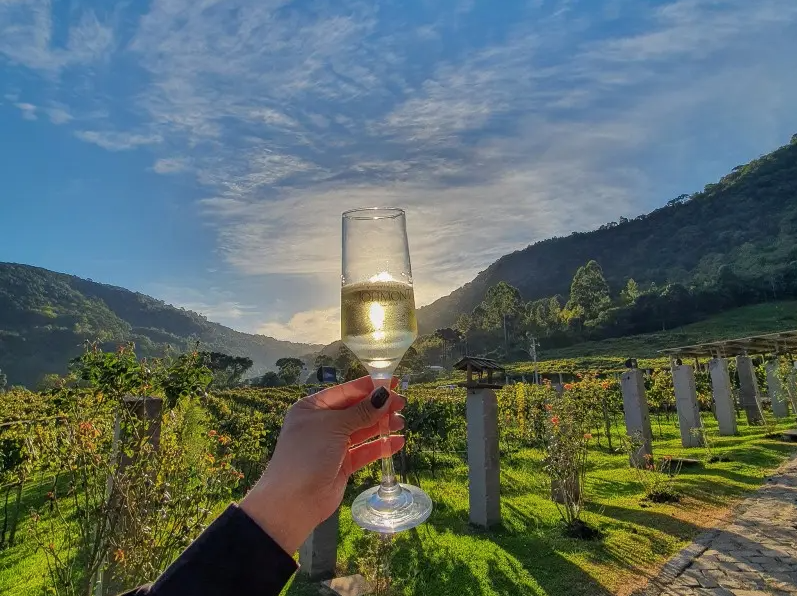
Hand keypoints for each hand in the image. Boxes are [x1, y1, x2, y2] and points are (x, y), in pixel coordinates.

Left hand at [239, 376, 405, 553]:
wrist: (293, 501)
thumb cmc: (308, 454)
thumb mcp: (334, 426)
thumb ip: (361, 412)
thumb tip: (384, 395)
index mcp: (312, 408)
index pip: (344, 392)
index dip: (368, 387)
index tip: (392, 382)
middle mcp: (321, 424)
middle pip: (355, 410)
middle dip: (378, 407)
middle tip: (401, 403)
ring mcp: (332, 445)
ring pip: (361, 431)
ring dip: (381, 425)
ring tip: (401, 422)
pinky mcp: (342, 465)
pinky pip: (364, 451)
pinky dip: (380, 446)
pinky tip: (397, 442)